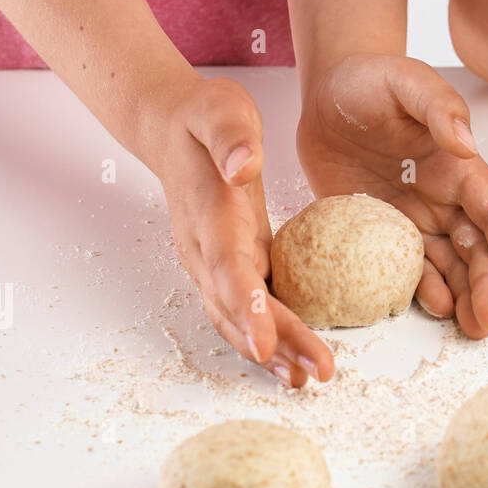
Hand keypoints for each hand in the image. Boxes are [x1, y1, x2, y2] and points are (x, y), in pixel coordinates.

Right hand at [148, 76, 336, 386]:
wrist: (171, 129)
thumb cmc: (203, 117)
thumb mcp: (220, 109)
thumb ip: (232, 136)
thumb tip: (245, 166)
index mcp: (210, 213)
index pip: (227, 268)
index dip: (247, 308)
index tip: (265, 343)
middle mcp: (204, 248)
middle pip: (237, 307)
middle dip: (275, 344)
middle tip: (317, 373)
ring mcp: (211, 262)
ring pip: (237, 318)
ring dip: (271, 352)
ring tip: (307, 378)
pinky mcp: (227, 264)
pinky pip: (245, 309)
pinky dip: (267, 337)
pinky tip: (294, 359)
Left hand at [296, 54, 487, 336]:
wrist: (329, 90)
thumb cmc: (371, 79)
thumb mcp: (405, 81)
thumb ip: (438, 107)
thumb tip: (466, 144)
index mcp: (460, 165)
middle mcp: (446, 196)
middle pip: (480, 249)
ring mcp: (416, 216)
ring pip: (452, 265)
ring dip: (468, 297)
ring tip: (474, 329)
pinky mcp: (383, 230)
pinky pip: (410, 267)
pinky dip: (426, 290)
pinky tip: (437, 309)